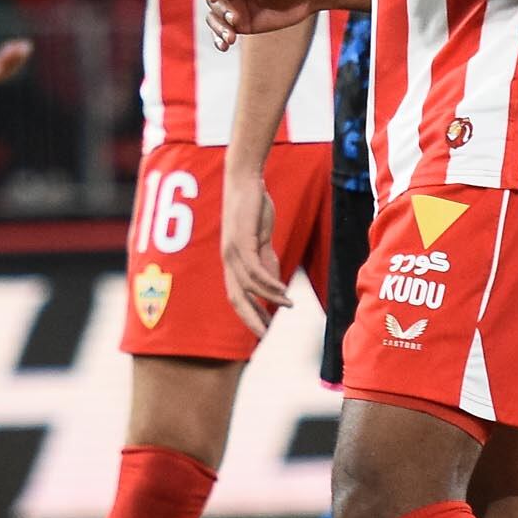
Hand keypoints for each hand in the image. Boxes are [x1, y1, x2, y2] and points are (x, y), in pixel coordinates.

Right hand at [203, 0, 349, 47]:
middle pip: (213, 0)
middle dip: (221, 11)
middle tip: (235, 19)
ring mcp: (234, 6)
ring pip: (214, 18)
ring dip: (218, 29)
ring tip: (231, 38)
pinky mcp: (241, 23)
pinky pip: (224, 32)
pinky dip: (221, 39)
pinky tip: (225, 46)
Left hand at [221, 172, 284, 333]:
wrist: (246, 180)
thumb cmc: (253, 208)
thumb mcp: (263, 239)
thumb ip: (267, 261)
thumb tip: (274, 286)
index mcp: (232, 263)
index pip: (238, 296)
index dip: (249, 315)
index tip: (263, 331)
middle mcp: (228, 260)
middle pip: (237, 298)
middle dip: (250, 319)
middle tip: (264, 337)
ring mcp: (232, 251)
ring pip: (249, 286)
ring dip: (270, 298)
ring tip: (289, 305)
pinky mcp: (241, 241)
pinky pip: (255, 270)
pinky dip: (269, 283)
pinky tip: (283, 291)